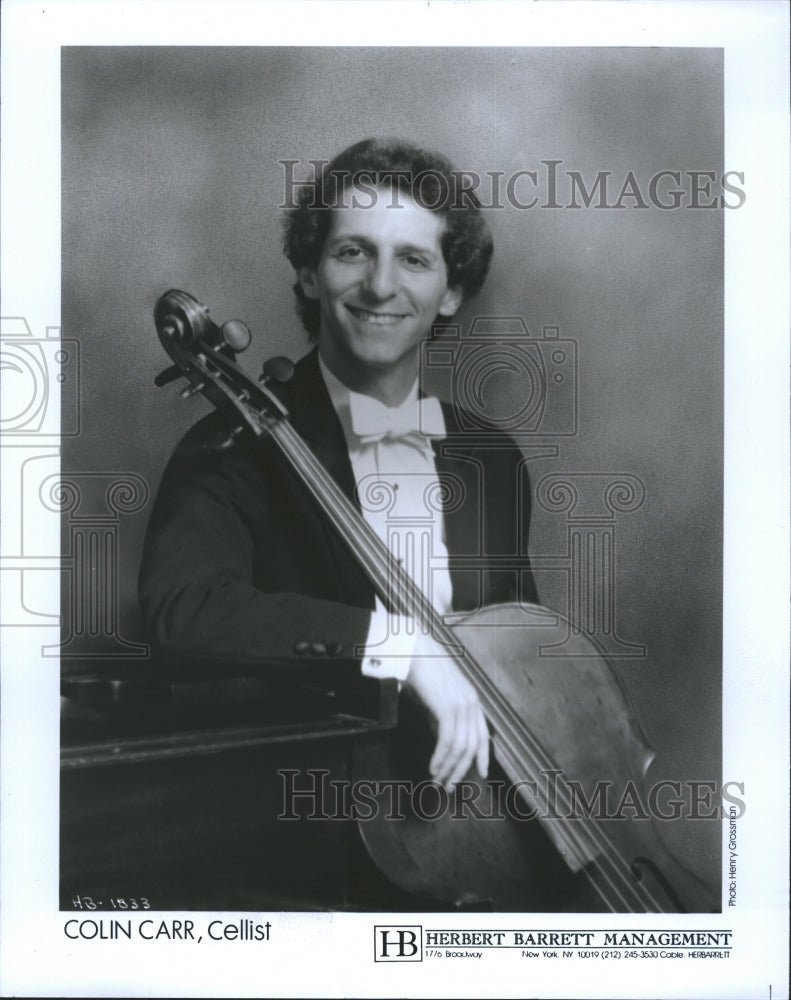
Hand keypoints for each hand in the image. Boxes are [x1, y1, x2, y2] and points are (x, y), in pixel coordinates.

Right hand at [404, 632, 489, 787]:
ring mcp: (461, 705)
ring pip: (460, 748)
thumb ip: (443, 715)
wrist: (414, 650)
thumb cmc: (422, 669)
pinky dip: (441, 758)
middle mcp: (471, 703)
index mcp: (471, 699)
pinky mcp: (448, 707)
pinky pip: (448, 742)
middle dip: (461, 770)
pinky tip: (433, 766)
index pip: (482, 734)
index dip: (483, 756)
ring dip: (448, 768)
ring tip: (437, 780)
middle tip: (449, 786)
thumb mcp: (438, 695)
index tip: (481, 774)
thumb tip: (442, 738)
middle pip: (471, 746)